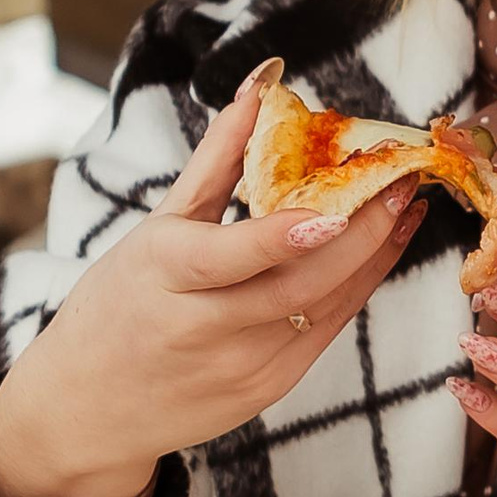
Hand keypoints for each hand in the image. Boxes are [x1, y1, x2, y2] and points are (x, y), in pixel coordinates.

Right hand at [0, 68, 426, 496]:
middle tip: (401, 182)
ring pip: (324, 309)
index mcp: (164, 278)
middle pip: (296, 286)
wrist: (89, 411)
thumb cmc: (119, 305)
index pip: (226, 259)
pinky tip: (382, 249)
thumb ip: (216, 159)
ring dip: (374, 256)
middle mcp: (204, 329)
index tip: (329, 210)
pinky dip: (357, 287)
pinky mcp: (269, 389)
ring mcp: (242, 367)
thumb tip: (265, 85)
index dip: (279, 238)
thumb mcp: (156, 228)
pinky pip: (326, 331)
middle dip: (361, 236)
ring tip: (408, 207)